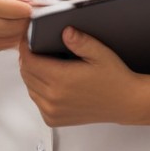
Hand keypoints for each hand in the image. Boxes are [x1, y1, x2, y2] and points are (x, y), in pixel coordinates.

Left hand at [18, 28, 140, 126]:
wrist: (124, 103)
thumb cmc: (114, 77)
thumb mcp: (100, 53)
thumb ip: (81, 41)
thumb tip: (65, 31)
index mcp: (62, 80)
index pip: (29, 62)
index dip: (25, 47)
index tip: (27, 38)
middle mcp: (53, 98)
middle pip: (26, 74)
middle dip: (27, 58)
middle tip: (34, 46)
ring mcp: (52, 111)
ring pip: (29, 88)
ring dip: (31, 74)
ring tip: (42, 61)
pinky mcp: (54, 119)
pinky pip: (37, 101)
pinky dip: (37, 89)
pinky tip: (49, 80)